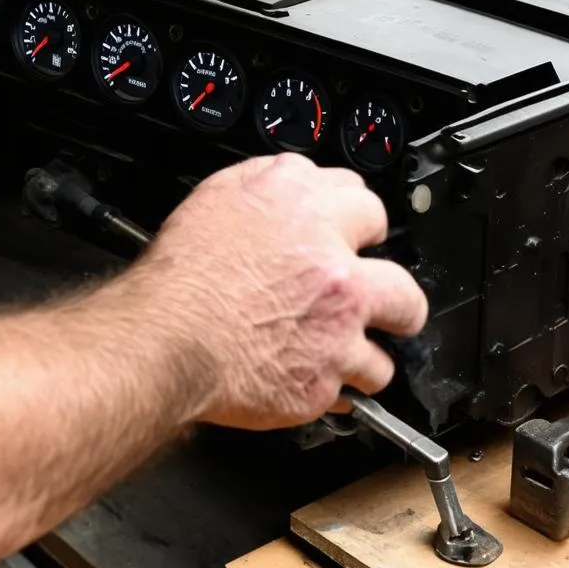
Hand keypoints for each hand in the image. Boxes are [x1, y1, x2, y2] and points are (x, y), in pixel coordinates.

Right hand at [141, 153, 427, 430]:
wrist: (166, 338)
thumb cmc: (181, 274)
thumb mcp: (215, 196)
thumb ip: (264, 181)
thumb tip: (290, 182)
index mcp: (304, 207)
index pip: (364, 200)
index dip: (355, 223)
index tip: (351, 236)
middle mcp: (333, 260)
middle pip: (402, 276)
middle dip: (389, 290)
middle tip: (367, 299)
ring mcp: (340, 321)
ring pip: (390, 337)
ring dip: (367, 343)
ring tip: (343, 349)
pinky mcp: (331, 373)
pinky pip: (360, 386)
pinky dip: (341, 384)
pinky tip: (318, 377)